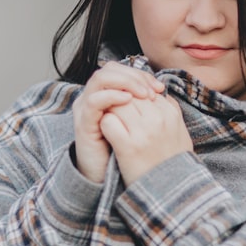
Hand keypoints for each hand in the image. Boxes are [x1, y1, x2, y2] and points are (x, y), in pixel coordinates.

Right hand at [72, 62, 163, 182]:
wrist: (104, 175)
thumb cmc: (123, 151)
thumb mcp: (138, 125)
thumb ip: (144, 107)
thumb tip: (162, 91)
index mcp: (107, 95)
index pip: (121, 70)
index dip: (141, 75)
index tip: (160, 87)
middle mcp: (94, 97)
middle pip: (111, 69)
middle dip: (134, 76)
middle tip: (153, 89)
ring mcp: (86, 107)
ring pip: (101, 78)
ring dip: (124, 82)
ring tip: (143, 94)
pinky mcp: (83, 121)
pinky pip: (94, 100)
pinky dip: (112, 96)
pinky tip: (128, 100)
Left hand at [99, 93, 192, 185]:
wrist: (170, 192)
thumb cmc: (173, 162)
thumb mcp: (181, 134)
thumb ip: (173, 111)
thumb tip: (162, 95)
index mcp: (170, 114)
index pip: (144, 91)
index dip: (134, 97)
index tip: (129, 107)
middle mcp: (157, 119)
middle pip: (130, 95)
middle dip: (120, 100)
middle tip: (114, 112)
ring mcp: (142, 132)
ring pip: (117, 104)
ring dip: (110, 111)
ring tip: (112, 123)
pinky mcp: (127, 146)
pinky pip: (108, 122)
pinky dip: (105, 125)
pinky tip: (108, 134)